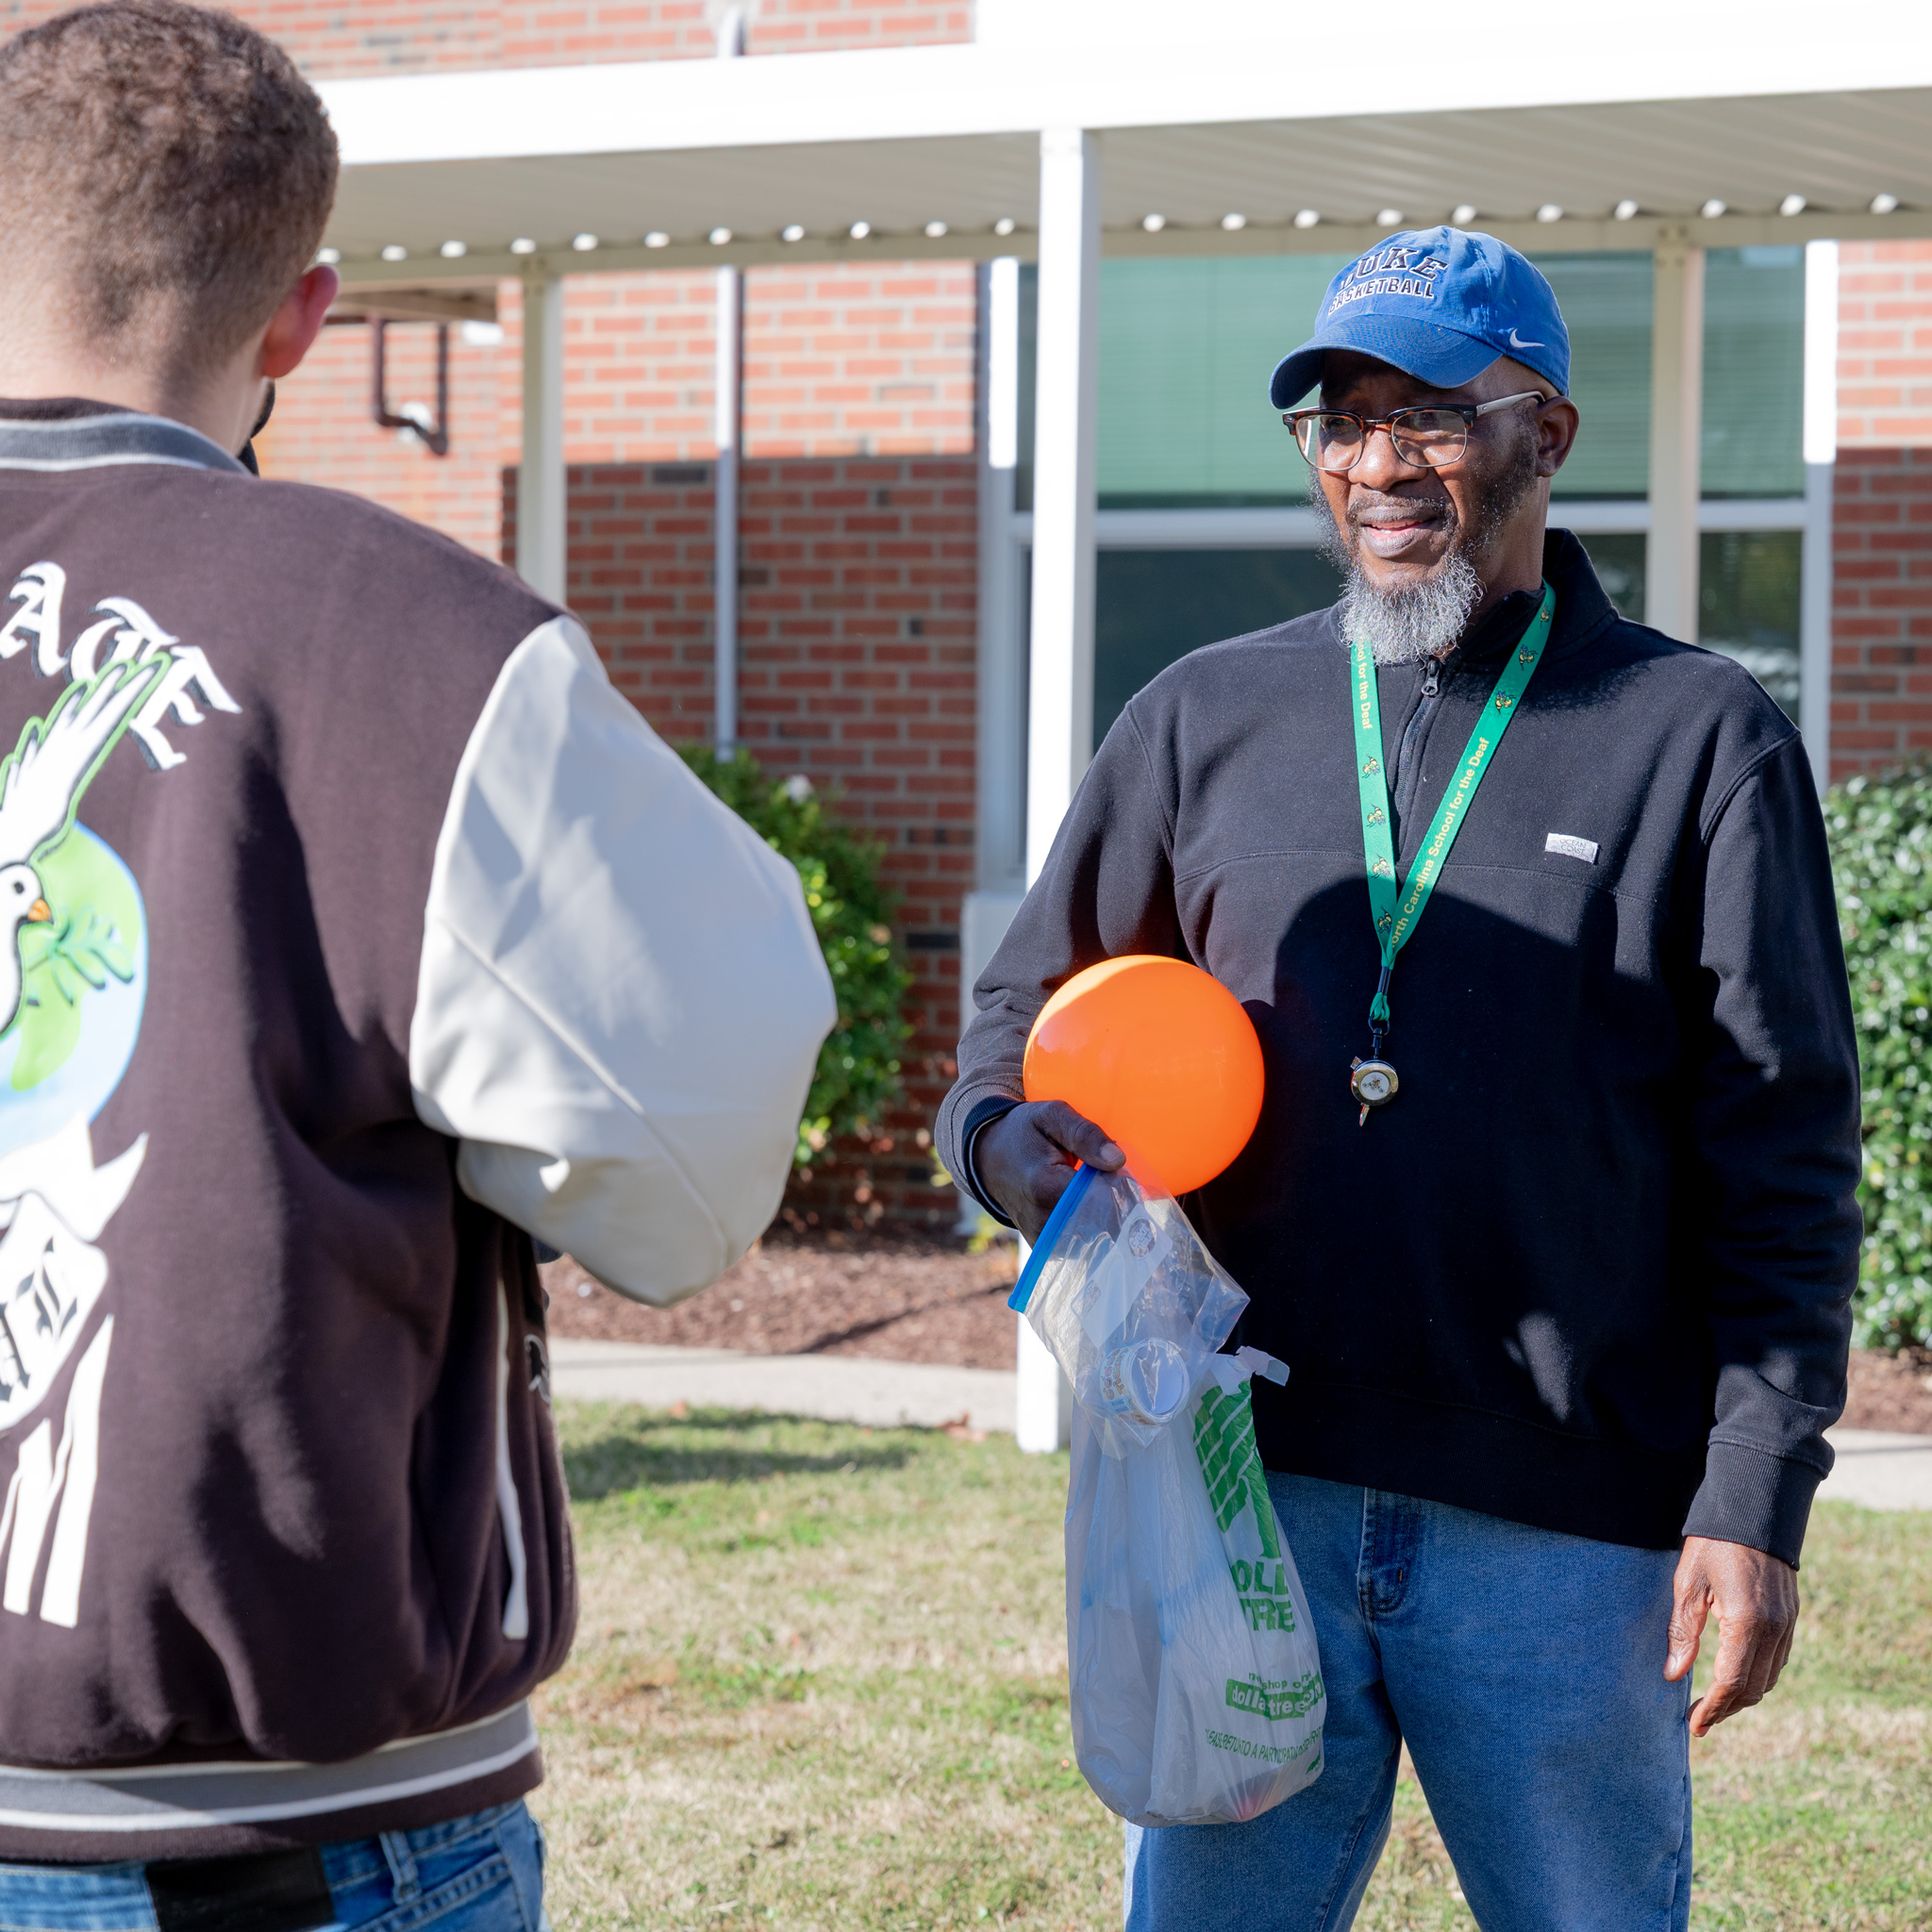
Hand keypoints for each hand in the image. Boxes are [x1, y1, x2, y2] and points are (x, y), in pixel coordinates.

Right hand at [974, 1101, 1124, 1244]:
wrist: (988, 1156)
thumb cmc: (1024, 1132)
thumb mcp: (1052, 1116)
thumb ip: (1085, 1134)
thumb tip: (1117, 1160)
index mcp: (1045, 1184)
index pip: (1100, 1197)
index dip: (1116, 1184)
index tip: (1115, 1169)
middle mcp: (1041, 1217)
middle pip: (1099, 1220)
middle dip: (1111, 1201)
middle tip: (1104, 1177)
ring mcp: (1040, 1236)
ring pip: (1092, 1234)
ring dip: (1100, 1214)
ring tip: (1090, 1190)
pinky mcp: (1042, 1245)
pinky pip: (1078, 1242)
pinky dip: (1087, 1225)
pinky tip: (1081, 1205)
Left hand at [1664, 1535, 1798, 1735]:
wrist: (1754, 1511)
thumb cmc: (1713, 1543)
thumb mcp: (1688, 1583)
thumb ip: (1683, 1631)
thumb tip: (1674, 1675)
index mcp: (1748, 1621)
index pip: (1732, 1682)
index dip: (1713, 1708)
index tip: (1695, 1725)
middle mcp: (1775, 1629)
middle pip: (1754, 1688)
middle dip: (1726, 1709)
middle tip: (1699, 1720)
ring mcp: (1788, 1624)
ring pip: (1769, 1678)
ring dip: (1743, 1696)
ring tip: (1714, 1705)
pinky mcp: (1791, 1618)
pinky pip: (1777, 1661)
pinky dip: (1757, 1677)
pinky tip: (1735, 1677)